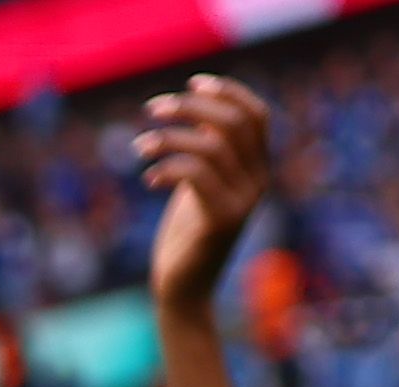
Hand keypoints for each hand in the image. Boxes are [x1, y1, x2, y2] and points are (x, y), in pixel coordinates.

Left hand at [138, 75, 275, 320]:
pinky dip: (166, 167)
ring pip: (211, 147)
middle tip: (154, 109)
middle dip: (192, 107)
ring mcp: (243, 202)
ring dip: (169, 138)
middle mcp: (257, 182)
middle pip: (234, 123)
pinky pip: (195, 175)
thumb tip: (194, 113)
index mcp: (257, 170)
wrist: (183, 292)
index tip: (192, 83)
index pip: (257, 115)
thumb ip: (206, 154)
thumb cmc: (186, 238)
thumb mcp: (199, 188)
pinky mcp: (221, 221)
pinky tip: (149, 179)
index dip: (228, 92)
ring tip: (140, 146)